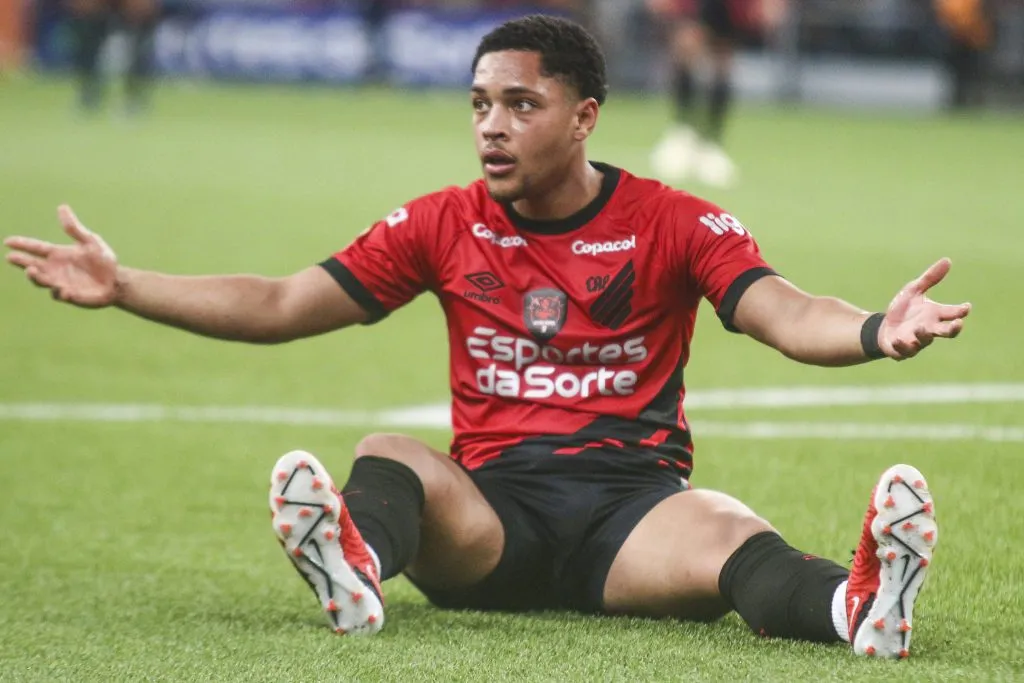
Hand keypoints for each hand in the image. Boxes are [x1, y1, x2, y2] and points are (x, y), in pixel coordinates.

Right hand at [4, 205, 118, 307]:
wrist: (116, 281)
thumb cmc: (103, 260)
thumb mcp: (90, 241)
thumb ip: (75, 228)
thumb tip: (62, 207)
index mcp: (58, 254)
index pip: (36, 248)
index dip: (22, 244)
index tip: (8, 241)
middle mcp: (55, 269)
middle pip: (33, 266)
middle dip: (22, 262)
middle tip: (11, 257)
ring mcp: (61, 283)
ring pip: (42, 281)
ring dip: (37, 278)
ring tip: (32, 271)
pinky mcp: (71, 296)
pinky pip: (62, 295)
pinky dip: (61, 293)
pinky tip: (64, 290)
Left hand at [878, 258, 970, 360]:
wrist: (884, 327)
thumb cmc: (903, 309)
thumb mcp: (914, 290)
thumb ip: (930, 278)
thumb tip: (947, 260)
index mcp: (935, 315)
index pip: (953, 313)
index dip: (961, 310)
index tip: (966, 306)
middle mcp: (930, 329)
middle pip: (947, 332)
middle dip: (953, 329)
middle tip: (958, 324)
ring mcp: (917, 341)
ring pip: (926, 341)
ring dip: (925, 335)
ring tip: (921, 328)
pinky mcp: (902, 350)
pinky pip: (905, 351)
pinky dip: (903, 346)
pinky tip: (898, 339)